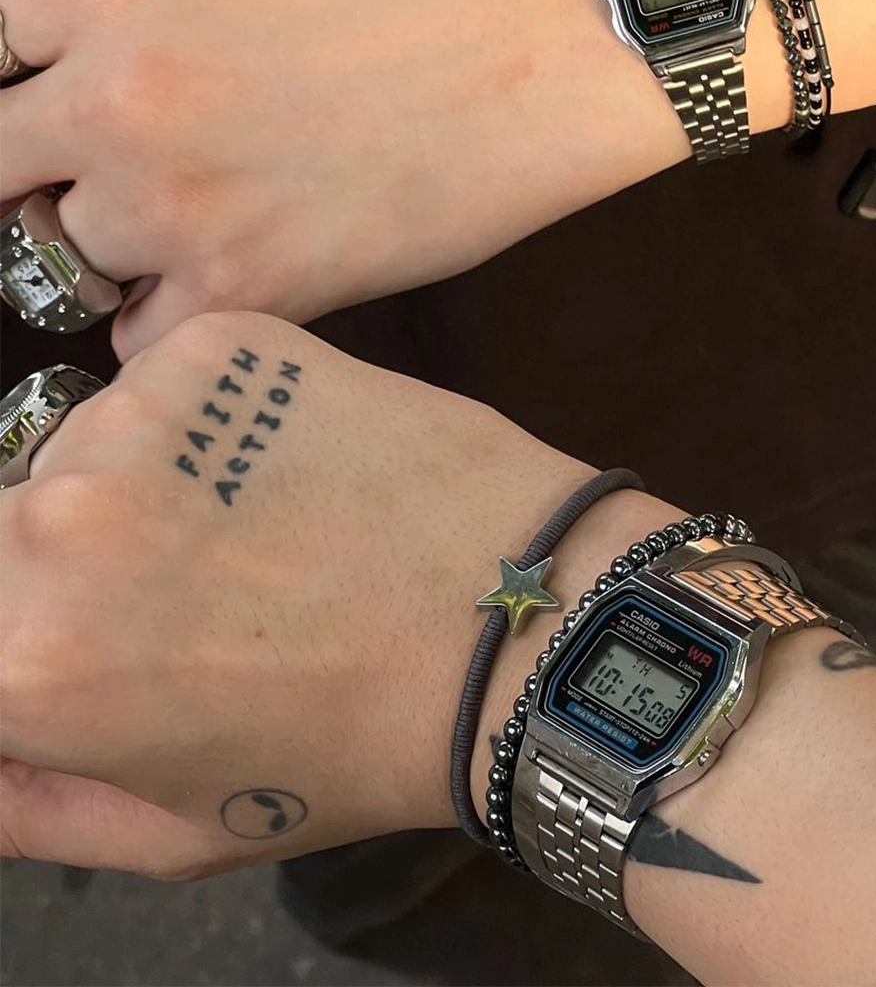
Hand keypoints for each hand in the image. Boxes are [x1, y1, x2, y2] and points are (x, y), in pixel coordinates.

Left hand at [0, 0, 700, 358]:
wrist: (535, 50)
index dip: (20, 72)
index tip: (64, 89)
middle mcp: (117, 106)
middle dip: (39, 160)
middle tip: (117, 156)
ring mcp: (180, 212)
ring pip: (62, 256)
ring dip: (106, 237)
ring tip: (192, 208)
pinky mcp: (252, 292)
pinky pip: (138, 336)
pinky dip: (157, 314)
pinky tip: (212, 273)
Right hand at [0, 311, 664, 877]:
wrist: (524, 620)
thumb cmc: (362, 741)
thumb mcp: (177, 831)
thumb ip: (25, 803)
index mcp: (27, 652)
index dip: (29, 629)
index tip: (95, 635)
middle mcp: (62, 518)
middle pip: (5, 519)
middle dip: (60, 565)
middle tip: (178, 595)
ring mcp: (147, 410)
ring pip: (86, 444)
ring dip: (142, 485)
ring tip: (261, 532)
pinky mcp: (229, 343)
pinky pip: (171, 384)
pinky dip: (211, 424)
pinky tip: (297, 471)